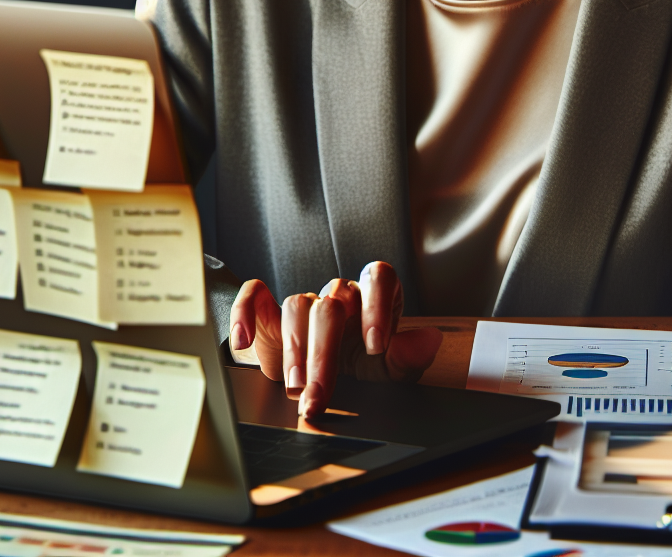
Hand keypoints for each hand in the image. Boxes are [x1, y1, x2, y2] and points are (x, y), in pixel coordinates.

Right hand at [229, 261, 442, 418]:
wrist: (318, 377)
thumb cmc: (360, 367)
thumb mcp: (387, 370)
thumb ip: (408, 357)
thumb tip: (429, 340)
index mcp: (374, 299)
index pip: (379, 277)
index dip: (377, 306)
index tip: (376, 345)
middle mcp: (339, 294)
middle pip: (331, 305)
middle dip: (325, 355)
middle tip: (319, 394)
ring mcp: (304, 300)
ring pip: (297, 305)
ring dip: (295, 350)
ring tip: (296, 388)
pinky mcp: (268, 309)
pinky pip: (253, 295)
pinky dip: (244, 313)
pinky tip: (242, 341)